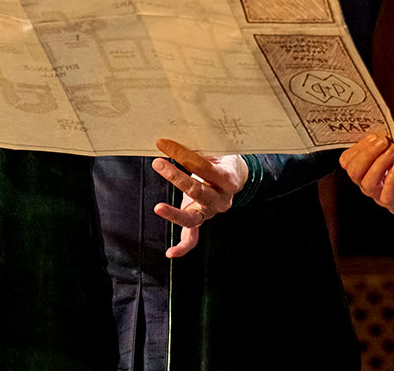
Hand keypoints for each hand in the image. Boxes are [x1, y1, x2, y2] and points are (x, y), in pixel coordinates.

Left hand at [152, 138, 248, 257]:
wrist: (236, 176)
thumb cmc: (222, 159)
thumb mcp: (217, 150)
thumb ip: (200, 148)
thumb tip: (175, 139)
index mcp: (228, 179)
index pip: (203, 167)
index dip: (182, 155)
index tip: (163, 144)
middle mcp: (221, 199)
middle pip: (198, 191)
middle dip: (176, 177)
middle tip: (158, 163)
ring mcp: (211, 213)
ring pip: (193, 218)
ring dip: (174, 214)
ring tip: (158, 207)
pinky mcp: (202, 221)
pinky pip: (193, 238)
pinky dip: (182, 247)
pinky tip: (170, 253)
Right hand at [339, 132, 393, 214]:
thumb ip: (386, 135)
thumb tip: (373, 133)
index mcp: (366, 166)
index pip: (347, 161)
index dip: (357, 147)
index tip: (375, 136)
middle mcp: (369, 182)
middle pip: (353, 172)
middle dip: (367, 154)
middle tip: (384, 143)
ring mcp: (381, 195)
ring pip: (367, 184)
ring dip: (380, 164)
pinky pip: (386, 197)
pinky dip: (390, 180)